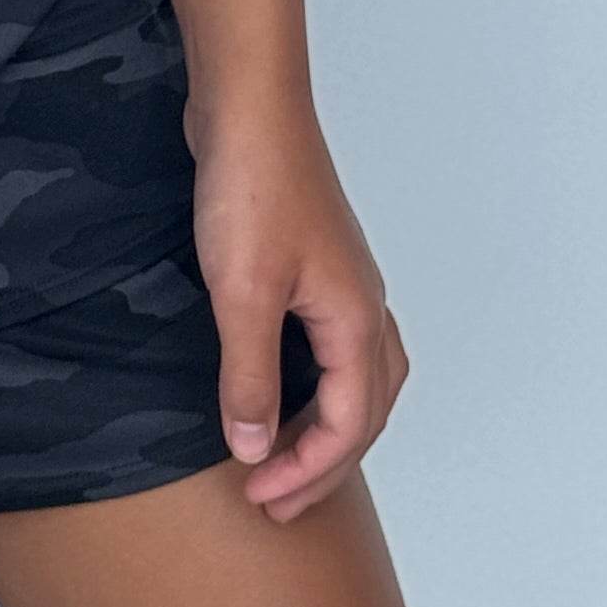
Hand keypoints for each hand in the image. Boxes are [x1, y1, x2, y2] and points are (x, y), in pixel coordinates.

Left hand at [187, 95, 408, 523]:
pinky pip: (338, 345)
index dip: (304, 471)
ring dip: (333, 426)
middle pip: (366, 410)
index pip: (347, 427)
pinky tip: (284, 382)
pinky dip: (322, 384)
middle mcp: (363, 305)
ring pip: (363, 377)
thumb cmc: (252, 186)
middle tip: (274, 502)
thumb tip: (251, 445)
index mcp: (354, 321)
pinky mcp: (316, 260)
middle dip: (323, 463)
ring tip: (290, 458)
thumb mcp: (240, 292)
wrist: (250, 103)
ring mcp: (343, 281)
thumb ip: (248, 375)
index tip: (258, 498)